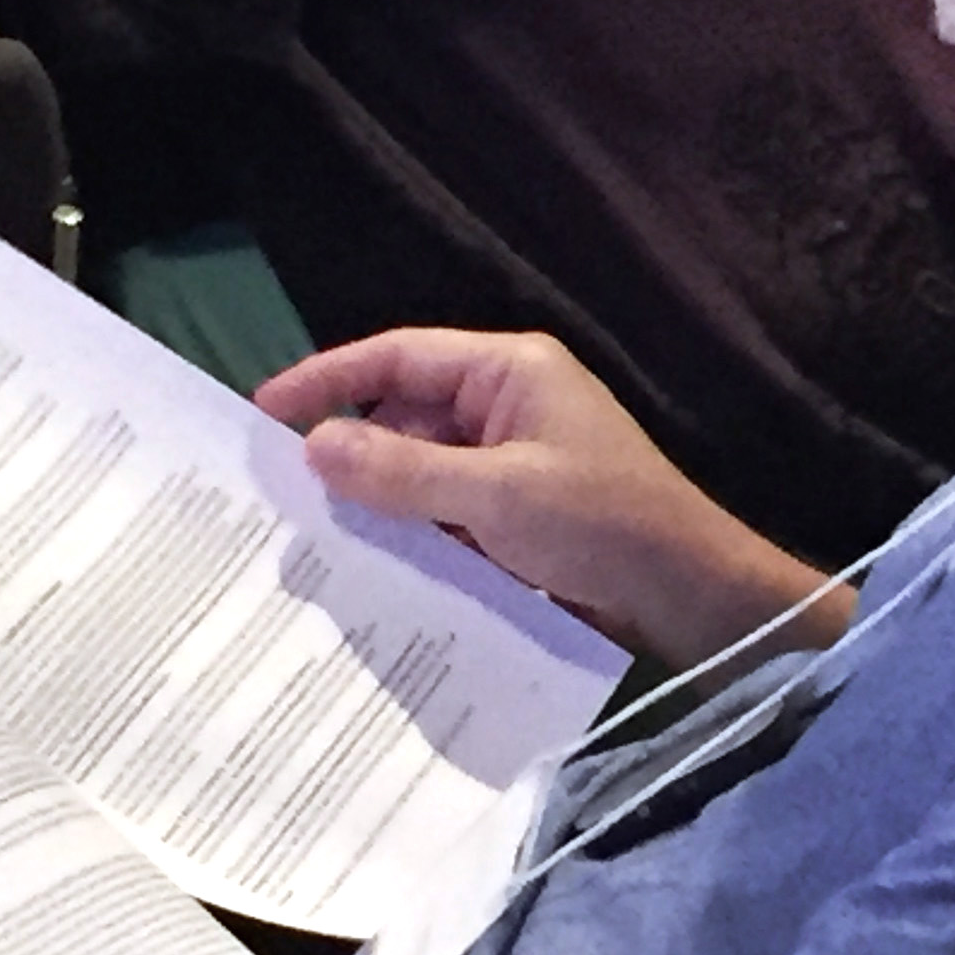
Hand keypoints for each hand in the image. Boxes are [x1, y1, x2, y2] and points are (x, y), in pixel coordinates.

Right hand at [255, 330, 847, 672]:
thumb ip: (403, 472)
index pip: (397, 359)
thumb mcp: (496, 495)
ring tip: (308, 541)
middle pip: (403, 417)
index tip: (263, 413)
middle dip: (348, 454)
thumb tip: (313, 448)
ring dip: (378, 504)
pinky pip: (445, 515)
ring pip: (419, 473)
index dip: (326, 379)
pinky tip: (370, 571)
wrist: (692, 596)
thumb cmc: (603, 523)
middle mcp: (505, 406)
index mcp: (508, 372)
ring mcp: (512, 464)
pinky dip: (412, 537)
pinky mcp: (516, 517)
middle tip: (277, 499)